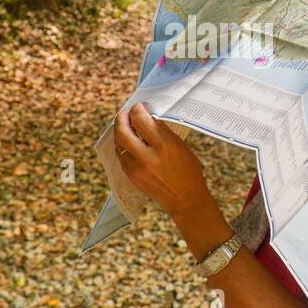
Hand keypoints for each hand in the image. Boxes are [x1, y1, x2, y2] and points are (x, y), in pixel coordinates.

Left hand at [114, 103, 215, 221]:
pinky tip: (128, 143)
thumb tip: (148, 117)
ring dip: (120, 131)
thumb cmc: (188, 171)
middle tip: (126, 114)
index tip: (138, 108)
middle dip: (122, 118)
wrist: (185, 199)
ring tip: (126, 127)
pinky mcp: (131, 176)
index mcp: (164, 145)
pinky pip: (121, 155)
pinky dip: (123, 146)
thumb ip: (163, 131)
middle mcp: (148, 156)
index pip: (141, 120)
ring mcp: (137, 168)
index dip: (137, 110)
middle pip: (123, 130)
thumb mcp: (180, 146)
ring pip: (119, 142)